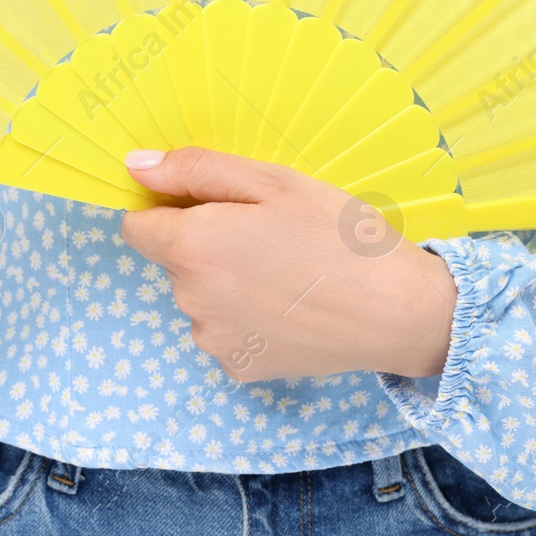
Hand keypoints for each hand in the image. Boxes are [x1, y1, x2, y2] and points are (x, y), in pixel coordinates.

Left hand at [120, 147, 456, 382]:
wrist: (399, 311)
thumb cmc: (341, 235)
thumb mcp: (274, 181)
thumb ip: (196, 170)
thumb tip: (136, 166)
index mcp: (192, 247)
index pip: (137, 226)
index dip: (169, 209)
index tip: (213, 205)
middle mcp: (189, 300)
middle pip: (175, 261)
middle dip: (207, 243)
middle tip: (271, 234)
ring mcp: (213, 340)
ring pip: (201, 297)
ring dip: (227, 281)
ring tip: (288, 271)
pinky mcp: (239, 368)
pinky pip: (226, 330)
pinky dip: (248, 317)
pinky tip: (291, 306)